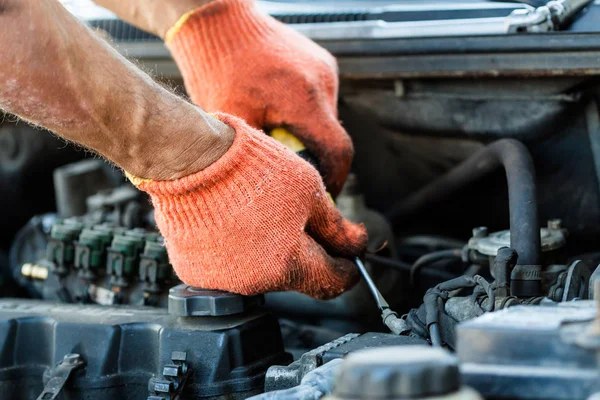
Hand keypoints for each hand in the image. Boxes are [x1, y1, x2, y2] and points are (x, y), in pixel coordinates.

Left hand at [94, 0, 352, 195]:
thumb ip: (261, 155)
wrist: (216, 20)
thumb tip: (279, 187)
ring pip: (326, 118)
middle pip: (332, 136)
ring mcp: (324, 68)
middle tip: (287, 168)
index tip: (321, 196)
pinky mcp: (319, 60)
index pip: (338, 153)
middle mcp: (323, 81)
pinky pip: (320, 98)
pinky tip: (276, 108)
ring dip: (307, 133)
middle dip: (314, 157)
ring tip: (275, 132)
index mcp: (305, 99)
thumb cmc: (216, 70)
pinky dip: (304, 112)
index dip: (334, 181)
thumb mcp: (232, 122)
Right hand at [135, 114, 366, 298]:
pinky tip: (235, 219)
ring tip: (261, 211)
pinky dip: (237, 249)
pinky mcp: (196, 271)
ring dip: (271, 250)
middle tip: (301, 218)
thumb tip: (356, 244)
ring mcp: (222, 279)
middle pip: (296, 276)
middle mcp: (255, 282)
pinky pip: (228, 265)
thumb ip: (335, 226)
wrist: (192, 160)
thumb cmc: (250, 169)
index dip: (347, 269)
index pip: (331, 282)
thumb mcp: (307, 191)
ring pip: (262, 271)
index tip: (350, 257)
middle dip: (306, 252)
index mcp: (288, 265)